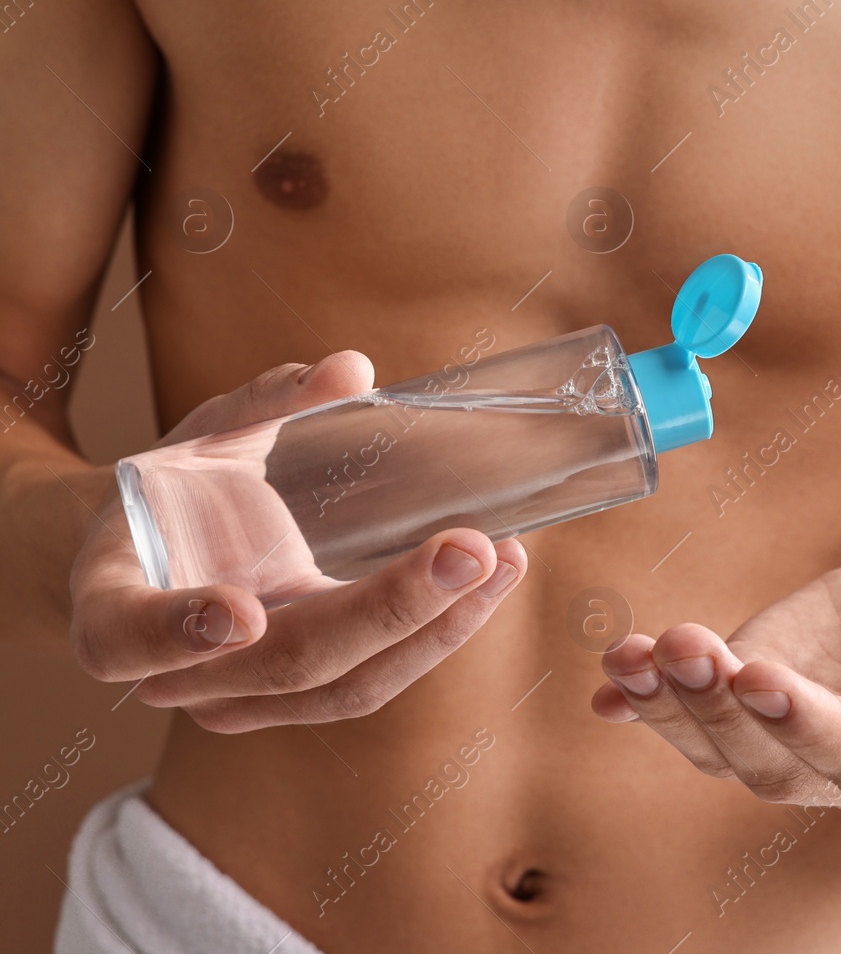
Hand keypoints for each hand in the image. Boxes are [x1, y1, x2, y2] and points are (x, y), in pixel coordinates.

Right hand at [68, 352, 527, 731]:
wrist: (164, 556)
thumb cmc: (176, 491)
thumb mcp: (204, 435)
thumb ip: (268, 401)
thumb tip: (351, 368)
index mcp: (111, 613)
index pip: (129, 637)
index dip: (180, 631)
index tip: (241, 611)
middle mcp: (177, 677)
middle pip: (286, 663)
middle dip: (388, 611)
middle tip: (469, 549)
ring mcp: (245, 700)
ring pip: (348, 687)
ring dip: (436, 629)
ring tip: (502, 561)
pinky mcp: (305, 700)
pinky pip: (376, 679)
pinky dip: (438, 634)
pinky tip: (490, 580)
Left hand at [591, 548, 840, 808]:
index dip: (808, 724)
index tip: (761, 678)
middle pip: (775, 763)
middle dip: (722, 709)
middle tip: (689, 648)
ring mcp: (791, 739)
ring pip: (722, 749)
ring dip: (672, 705)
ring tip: (636, 655)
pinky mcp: (750, 701)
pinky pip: (691, 718)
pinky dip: (646, 702)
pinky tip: (613, 679)